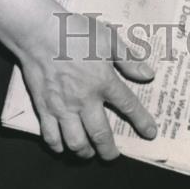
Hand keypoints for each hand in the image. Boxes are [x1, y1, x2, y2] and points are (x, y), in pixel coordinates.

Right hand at [20, 4, 157, 160]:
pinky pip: (51, 136)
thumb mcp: (107, 38)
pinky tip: (63, 146)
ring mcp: (62, 107)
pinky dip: (58, 146)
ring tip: (89, 152)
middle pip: (101, 136)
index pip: (128, 106)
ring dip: (85, 152)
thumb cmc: (75, 32)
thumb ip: (128, 58)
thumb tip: (148, 74)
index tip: (150, 133)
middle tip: (113, 156)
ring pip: (76, 142)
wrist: (39, 32)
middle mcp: (85, 100)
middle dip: (109, 151)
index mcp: (103, 81)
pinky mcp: (43, 108)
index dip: (142, 122)